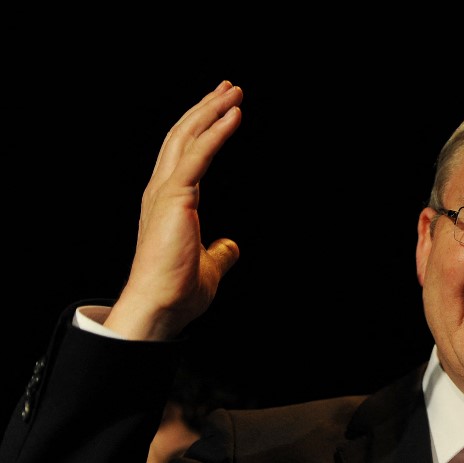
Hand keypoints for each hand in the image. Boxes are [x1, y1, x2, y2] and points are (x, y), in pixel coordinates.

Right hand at [105, 81, 242, 340]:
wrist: (160, 305)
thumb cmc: (177, 291)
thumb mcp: (209, 265)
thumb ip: (220, 252)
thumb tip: (232, 245)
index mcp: (168, 201)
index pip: (184, 154)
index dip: (202, 128)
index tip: (222, 108)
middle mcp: (161, 189)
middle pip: (183, 136)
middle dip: (206, 108)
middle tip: (228, 87)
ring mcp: (164, 190)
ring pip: (188, 136)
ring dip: (212, 110)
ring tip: (234, 90)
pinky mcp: (174, 196)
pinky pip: (199, 154)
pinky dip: (216, 131)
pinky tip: (233, 114)